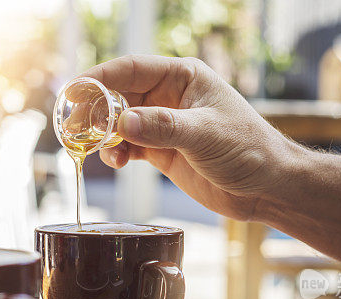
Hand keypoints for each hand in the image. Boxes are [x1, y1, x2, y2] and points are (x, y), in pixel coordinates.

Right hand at [81, 55, 303, 220]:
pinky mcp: (164, 151)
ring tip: (95, 148)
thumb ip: (163, 127)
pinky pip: (130, 146)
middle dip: (96, 110)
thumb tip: (123, 122)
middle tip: (74, 128)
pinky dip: (118, 153)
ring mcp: (165, 124)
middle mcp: (170, 96)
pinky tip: (117, 162)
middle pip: (119, 95)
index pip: (130, 69)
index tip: (73, 92)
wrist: (266, 187)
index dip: (98, 78)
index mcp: (182, 76)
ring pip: (120, 122)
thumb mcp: (205, 134)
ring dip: (104, 135)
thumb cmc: (248, 149)